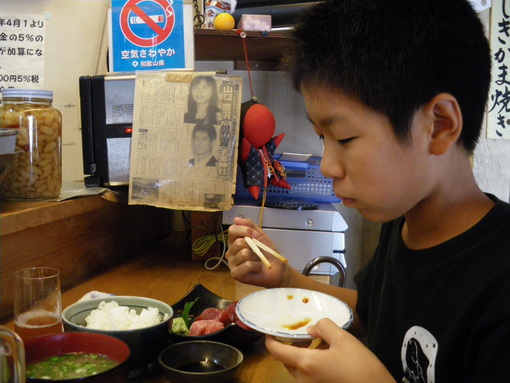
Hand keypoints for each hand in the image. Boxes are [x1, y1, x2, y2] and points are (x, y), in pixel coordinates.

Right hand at [225, 217, 287, 287]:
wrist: (277, 268)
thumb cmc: (267, 252)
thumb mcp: (260, 235)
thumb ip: (249, 225)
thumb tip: (236, 219)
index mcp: (234, 242)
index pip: (232, 230)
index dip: (245, 230)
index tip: (256, 235)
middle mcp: (230, 252)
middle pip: (238, 243)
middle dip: (253, 246)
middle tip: (258, 252)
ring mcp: (232, 264)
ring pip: (244, 253)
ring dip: (256, 256)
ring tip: (258, 260)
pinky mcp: (236, 274)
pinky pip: (247, 265)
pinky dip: (257, 265)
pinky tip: (258, 268)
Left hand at [265, 318, 395, 382]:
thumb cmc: (361, 367)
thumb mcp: (344, 339)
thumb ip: (323, 327)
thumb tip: (311, 330)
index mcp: (305, 364)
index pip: (276, 352)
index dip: (270, 340)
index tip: (271, 331)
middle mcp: (302, 380)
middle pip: (287, 360)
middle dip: (293, 346)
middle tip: (307, 334)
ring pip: (299, 369)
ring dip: (305, 356)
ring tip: (324, 345)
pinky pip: (308, 378)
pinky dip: (312, 367)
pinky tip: (330, 359)